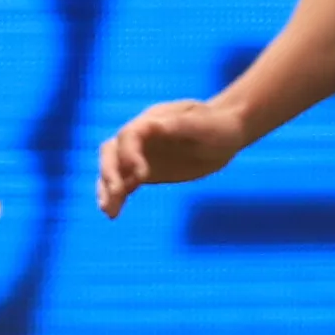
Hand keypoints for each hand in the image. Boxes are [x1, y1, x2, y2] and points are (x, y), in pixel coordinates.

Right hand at [97, 98, 249, 217]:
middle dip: (111, 172)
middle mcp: (141, 137)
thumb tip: (154, 125)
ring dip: (108, 189)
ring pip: (114, 169)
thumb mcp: (202, 124)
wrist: (226, 132)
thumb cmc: (217, 124)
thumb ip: (179, 125)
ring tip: (109, 212)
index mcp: (153, 120)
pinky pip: (125, 183)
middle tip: (117, 194)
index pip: (129, 135)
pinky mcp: (146, 172)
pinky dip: (117, 196)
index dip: (129, 154)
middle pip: (112, 151)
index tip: (141, 176)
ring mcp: (142, 155)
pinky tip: (113, 213)